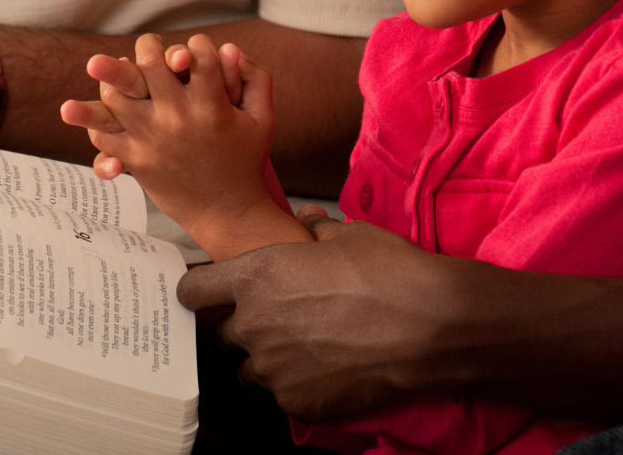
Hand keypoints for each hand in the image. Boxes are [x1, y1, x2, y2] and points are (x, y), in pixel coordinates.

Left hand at [63, 34, 303, 258]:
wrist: (229, 214)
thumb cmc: (245, 161)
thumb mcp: (262, 119)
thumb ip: (255, 78)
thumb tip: (229, 48)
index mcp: (212, 105)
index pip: (198, 53)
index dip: (196, 45)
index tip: (193, 51)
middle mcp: (179, 117)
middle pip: (150, 63)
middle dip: (148, 46)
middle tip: (149, 47)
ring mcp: (153, 139)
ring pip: (117, 93)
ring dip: (114, 78)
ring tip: (118, 72)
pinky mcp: (136, 160)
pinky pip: (103, 134)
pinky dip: (96, 120)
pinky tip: (103, 109)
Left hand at [178, 210, 461, 419]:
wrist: (428, 326)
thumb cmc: (385, 269)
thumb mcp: (345, 235)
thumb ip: (313, 230)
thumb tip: (308, 219)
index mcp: (254, 276)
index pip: (194, 291)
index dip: (199, 293)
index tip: (208, 295)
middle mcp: (254, 323)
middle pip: (222, 334)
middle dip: (242, 327)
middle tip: (274, 321)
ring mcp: (274, 368)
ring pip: (250, 371)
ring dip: (266, 361)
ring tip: (300, 351)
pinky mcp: (299, 403)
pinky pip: (283, 396)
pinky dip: (297, 387)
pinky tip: (325, 375)